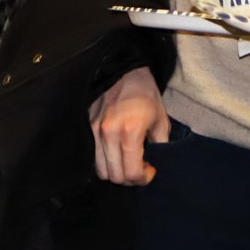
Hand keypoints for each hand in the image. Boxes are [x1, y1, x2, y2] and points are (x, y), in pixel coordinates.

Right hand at [89, 65, 168, 184]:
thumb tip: (156, 165)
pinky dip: (106, 162)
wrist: (125, 70)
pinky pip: (94, 157)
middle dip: (131, 178)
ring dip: (117, 172)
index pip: (131, 172)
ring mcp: (95, 130)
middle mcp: (109, 133)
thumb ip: (160, 146)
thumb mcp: (161, 119)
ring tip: (128, 161)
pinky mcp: (88, 127)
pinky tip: (117, 154)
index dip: (143, 178)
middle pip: (115, 176)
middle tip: (141, 168)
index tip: (150, 170)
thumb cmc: (146, 94)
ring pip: (102, 170)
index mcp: (130, 130)